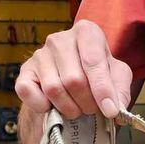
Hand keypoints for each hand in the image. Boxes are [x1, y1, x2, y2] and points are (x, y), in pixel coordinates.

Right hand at [15, 19, 131, 119]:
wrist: (69, 80)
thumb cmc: (97, 74)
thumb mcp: (117, 76)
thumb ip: (120, 89)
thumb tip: (115, 108)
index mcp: (87, 32)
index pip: (93, 62)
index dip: (102, 90)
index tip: (110, 111)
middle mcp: (60, 39)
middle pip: (74, 80)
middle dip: (87, 103)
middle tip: (92, 109)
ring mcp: (39, 54)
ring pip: (54, 89)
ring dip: (69, 108)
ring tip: (77, 109)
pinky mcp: (24, 71)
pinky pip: (28, 92)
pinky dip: (42, 106)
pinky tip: (54, 107)